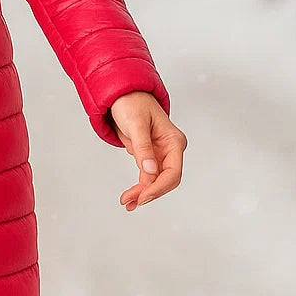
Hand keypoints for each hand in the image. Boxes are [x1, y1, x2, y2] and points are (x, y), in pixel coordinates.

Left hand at [110, 91, 186, 210]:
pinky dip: (140, 185)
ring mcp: (161, 153)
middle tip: (131, 202)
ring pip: (155, 180)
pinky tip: (131, 196)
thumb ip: (143, 147)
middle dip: (149, 192)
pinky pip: (147, 174)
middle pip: (165, 179)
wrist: (122, 92)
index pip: (172, 172)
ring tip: (128, 203)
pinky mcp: (150, 154)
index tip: (143, 196)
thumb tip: (149, 171)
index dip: (158, 187)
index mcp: (173, 141)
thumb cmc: (131, 102)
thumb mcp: (136, 123)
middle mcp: (170, 149)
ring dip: (143, 192)